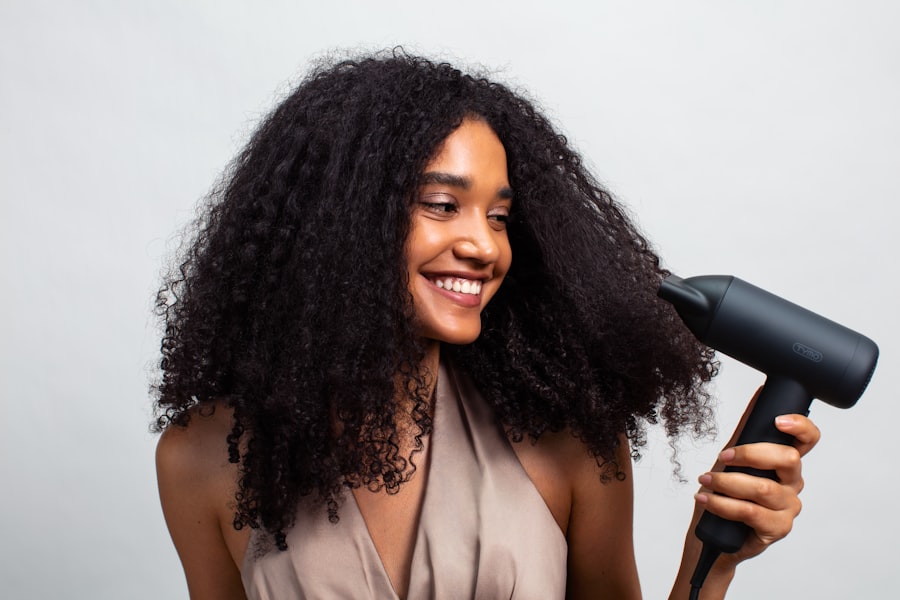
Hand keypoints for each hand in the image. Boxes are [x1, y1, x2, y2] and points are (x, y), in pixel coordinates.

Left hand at [694, 396, 821, 562]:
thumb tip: (760, 393)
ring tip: (705, 481)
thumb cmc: (727, 494)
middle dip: (750, 454)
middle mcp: (793, 484)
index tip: (778, 421)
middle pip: (789, 459)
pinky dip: (722, 503)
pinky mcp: (777, 529)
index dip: (801, 427)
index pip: (808, 440)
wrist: (714, 534)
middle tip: (722, 457)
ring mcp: (788, 508)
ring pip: (763, 487)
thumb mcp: (733, 458)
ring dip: (727, 482)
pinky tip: (705, 498)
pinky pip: (750, 512)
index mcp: (787, 463)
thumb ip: (746, 430)